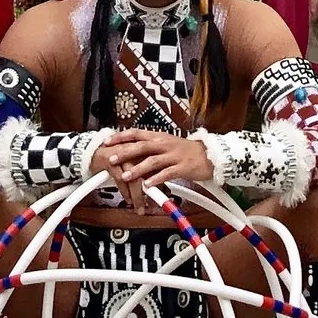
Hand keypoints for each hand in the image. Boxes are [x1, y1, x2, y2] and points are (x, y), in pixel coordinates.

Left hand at [96, 128, 211, 210]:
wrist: (209, 155)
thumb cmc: (186, 151)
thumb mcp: (167, 144)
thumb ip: (150, 148)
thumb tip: (131, 153)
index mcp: (159, 137)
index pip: (136, 133)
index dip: (121, 137)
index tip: (108, 142)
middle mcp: (165, 144)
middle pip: (141, 146)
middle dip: (125, 153)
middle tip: (112, 159)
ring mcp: (174, 155)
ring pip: (152, 161)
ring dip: (137, 169)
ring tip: (126, 176)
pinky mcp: (182, 167)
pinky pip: (167, 173)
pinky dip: (156, 179)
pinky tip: (148, 185)